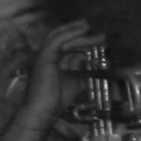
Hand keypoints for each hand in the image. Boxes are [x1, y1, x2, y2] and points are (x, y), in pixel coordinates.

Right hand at [0, 16, 92, 140]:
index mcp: (51, 61)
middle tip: (96, 31)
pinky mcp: (43, 58)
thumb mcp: (75, 85)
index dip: (80, 40)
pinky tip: (83, 31)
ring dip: (77, 32)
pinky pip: (57, 41)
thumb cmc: (56, 101)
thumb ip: (83, 75)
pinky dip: (70, 34)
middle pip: (63, 39)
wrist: (43, 112)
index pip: (65, 45)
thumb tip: (97, 70)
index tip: (96, 38)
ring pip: (61, 38)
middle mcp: (45, 56)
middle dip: (79, 33)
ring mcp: (42, 56)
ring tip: (91, 27)